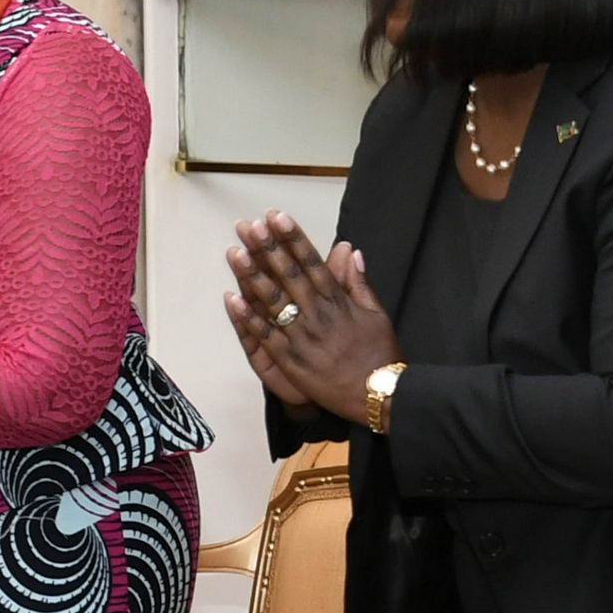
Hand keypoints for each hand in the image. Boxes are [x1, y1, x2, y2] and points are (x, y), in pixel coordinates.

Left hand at [225, 211, 398, 418]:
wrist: (379, 396)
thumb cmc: (380, 355)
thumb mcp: (377, 314)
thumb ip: (359, 282)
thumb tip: (350, 251)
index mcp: (338, 301)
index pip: (312, 262)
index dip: (293, 238)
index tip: (278, 217)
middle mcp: (318, 315)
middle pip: (289, 275)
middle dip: (268, 248)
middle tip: (250, 225)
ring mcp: (303, 337)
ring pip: (274, 301)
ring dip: (253, 276)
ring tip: (236, 252)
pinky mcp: (292, 361)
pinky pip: (266, 336)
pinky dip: (249, 318)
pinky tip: (233, 299)